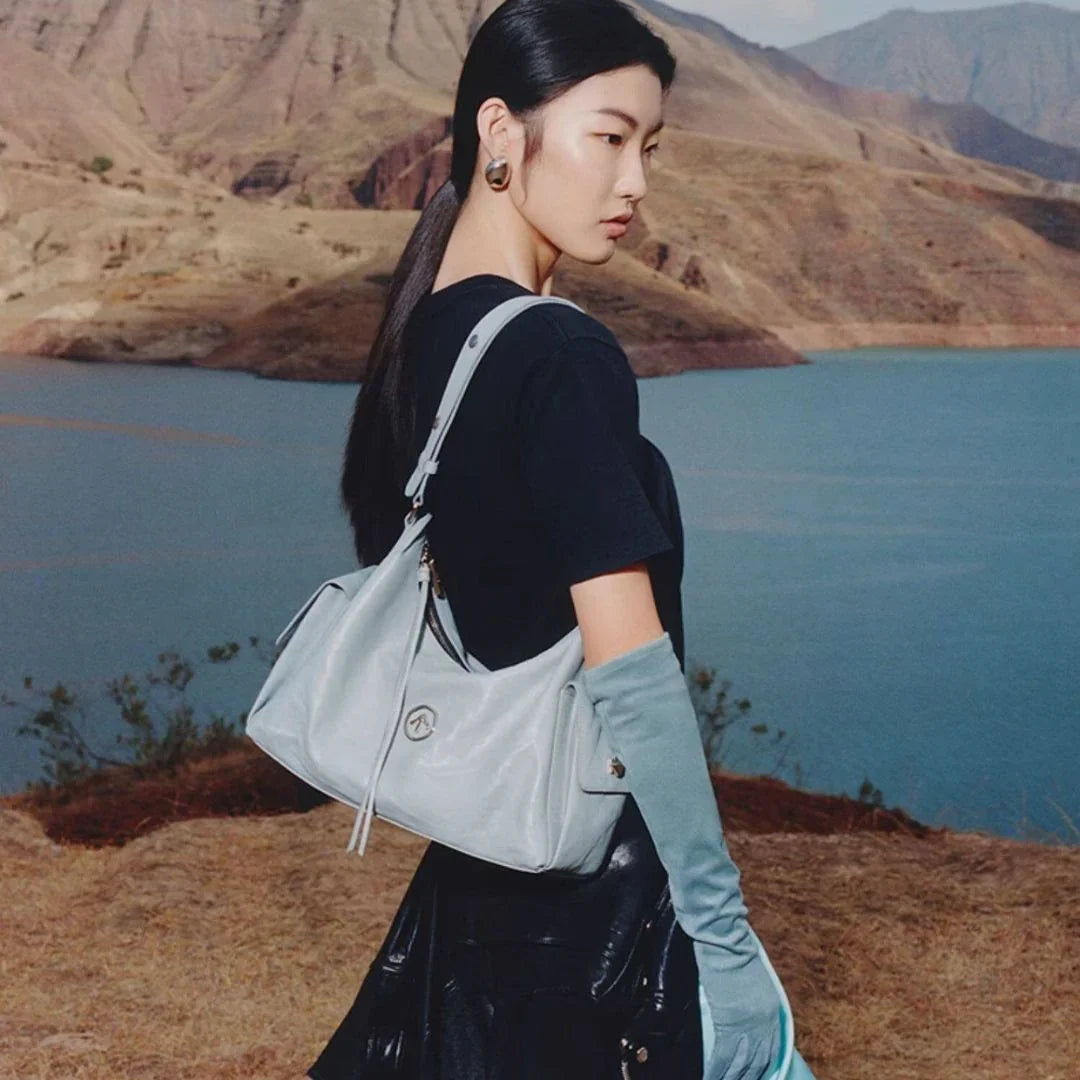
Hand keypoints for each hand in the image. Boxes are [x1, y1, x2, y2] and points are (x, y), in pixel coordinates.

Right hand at [699, 944, 781, 1079]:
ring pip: (741, 1067)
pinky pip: (722, 1058)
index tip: (758, 1078)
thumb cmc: (736, 953)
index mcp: (775, 1013)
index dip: (764, 1071)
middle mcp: (766, 1024)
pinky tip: (709, 1078)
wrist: (726, 942)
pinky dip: (715, 1072)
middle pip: (759, 1064)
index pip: (773, 1052)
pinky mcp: (729, 1023)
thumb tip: (743, 1017)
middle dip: (749, 1079)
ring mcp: (748, 1025)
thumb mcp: (755, 981)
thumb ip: (754, 1003)